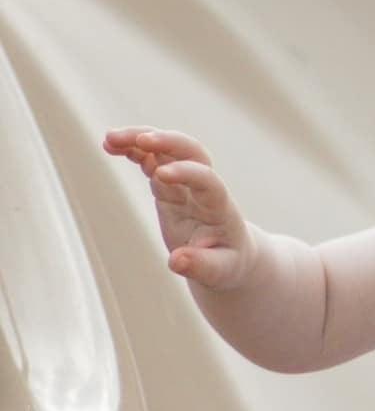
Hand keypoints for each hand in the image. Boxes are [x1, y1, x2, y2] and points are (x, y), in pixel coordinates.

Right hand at [103, 128, 257, 290]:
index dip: (186, 173)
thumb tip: (176, 261)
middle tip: (139, 140)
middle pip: (190, 151)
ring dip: (141, 139)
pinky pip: (152, 160)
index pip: (207, 180)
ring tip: (109, 139)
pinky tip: (111, 146)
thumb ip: (201, 266)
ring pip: (166, 150)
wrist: (229, 254)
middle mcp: (202, 188)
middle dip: (166, 141)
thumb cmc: (227, 264)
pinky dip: (133, 150)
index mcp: (219, 207)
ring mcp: (185, 183)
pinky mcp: (168, 186)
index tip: (160, 176)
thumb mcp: (220, 272)